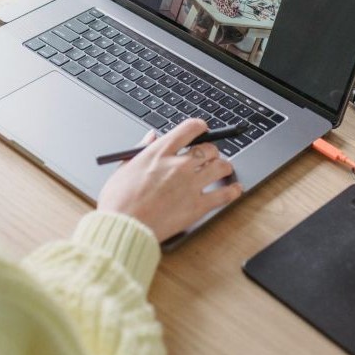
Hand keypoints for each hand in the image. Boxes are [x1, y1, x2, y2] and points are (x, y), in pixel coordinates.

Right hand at [97, 119, 241, 241]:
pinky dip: (233, 190)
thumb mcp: (125, 166)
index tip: (202, 129)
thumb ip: (142, 149)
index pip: (189, 129)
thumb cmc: (119, 200)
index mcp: (160, 152)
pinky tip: (236, 189)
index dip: (200, 127)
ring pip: (221, 167)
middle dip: (211, 151)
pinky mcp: (197, 206)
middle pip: (208, 149)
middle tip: (209, 157)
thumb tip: (151, 136)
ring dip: (224, 166)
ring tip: (223, 169)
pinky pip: (224, 195)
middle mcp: (179, 165)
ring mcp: (191, 185)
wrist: (124, 227)